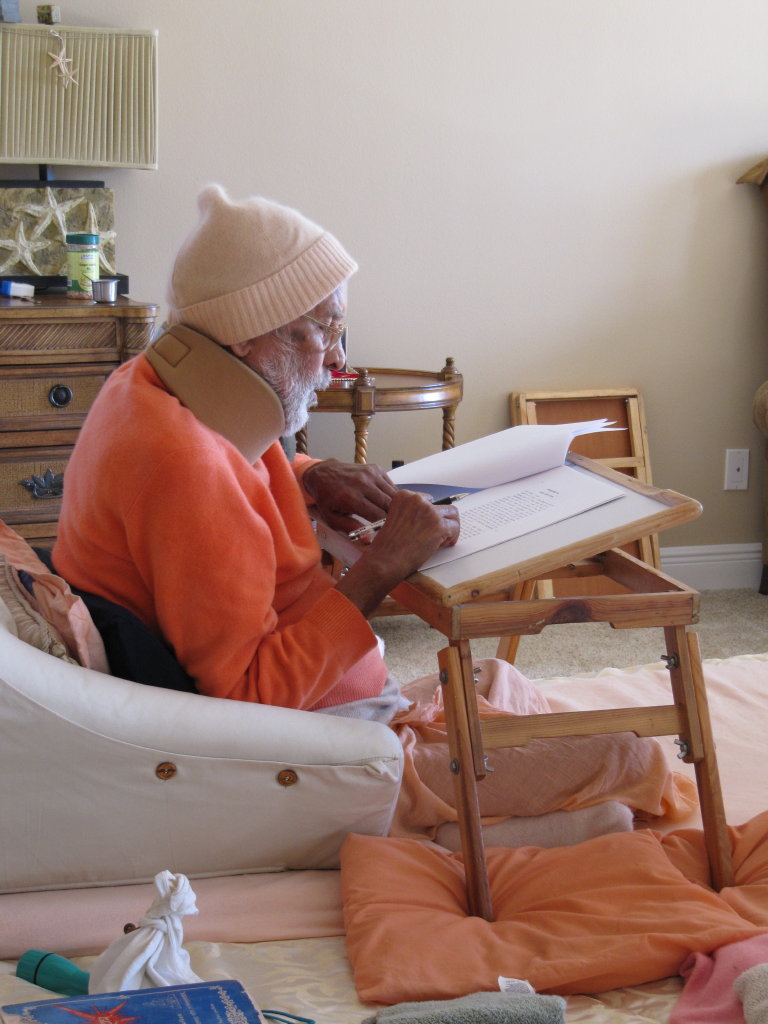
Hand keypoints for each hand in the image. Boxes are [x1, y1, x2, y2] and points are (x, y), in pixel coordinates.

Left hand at [302, 458, 398, 531]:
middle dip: (392, 516)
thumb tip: (368, 539)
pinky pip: (391, 485)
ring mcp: (370, 474)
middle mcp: (362, 483)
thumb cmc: (327, 499)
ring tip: (390, 514)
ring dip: (394, 506)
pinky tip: (385, 501)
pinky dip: (392, 495)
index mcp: (350, 498)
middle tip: (391, 525)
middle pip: (389, 504)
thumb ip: (350, 528)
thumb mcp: (332, 518)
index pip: (378, 515)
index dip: (384, 526)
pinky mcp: (376, 468)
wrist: (323, 473)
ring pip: (393, 494)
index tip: (384, 531)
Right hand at [335, 490, 459, 617]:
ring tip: (444, 538)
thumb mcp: (394, 519)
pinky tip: (444, 545)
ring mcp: (430, 512)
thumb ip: (410, 514)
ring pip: (452, 513)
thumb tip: (427, 519)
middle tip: (438, 532)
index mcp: (404, 496)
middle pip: (441, 505)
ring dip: (450, 526)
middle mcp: (418, 500)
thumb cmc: (387, 545)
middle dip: (441, 519)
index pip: (427, 499)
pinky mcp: (439, 525)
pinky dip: (452, 537)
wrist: (386, 559)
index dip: (429, 513)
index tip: (427, 523)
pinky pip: (455, 527)